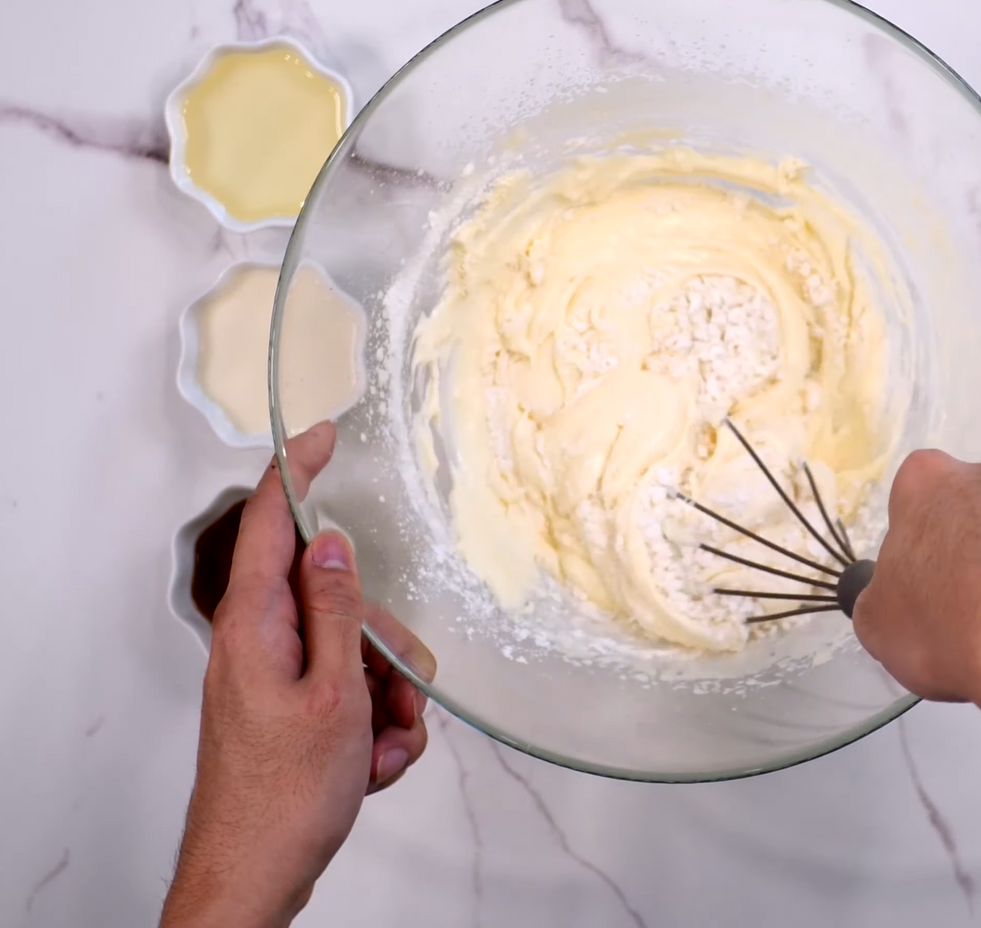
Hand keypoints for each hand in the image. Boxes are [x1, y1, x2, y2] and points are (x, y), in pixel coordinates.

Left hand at [160, 423, 436, 927]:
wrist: (256, 876)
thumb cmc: (283, 797)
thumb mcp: (333, 692)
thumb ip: (337, 609)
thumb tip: (331, 542)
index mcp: (255, 622)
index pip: (270, 520)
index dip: (297, 469)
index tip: (324, 434)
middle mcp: (261, 640)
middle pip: (342, 596)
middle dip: (385, 644)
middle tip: (393, 693)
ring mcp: (277, 676)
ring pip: (358, 648)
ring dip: (388, 695)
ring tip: (379, 745)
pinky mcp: (293, 709)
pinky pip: (353, 690)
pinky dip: (375, 723)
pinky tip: (370, 762)